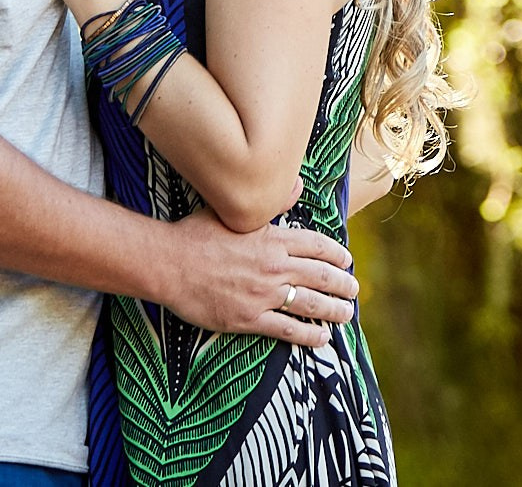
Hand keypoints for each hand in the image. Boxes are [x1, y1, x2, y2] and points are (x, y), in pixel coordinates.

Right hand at [157, 211, 358, 347]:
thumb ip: (271, 202)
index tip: (347, 260)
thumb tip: (298, 184)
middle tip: (355, 290)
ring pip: (310, 303)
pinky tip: (322, 338)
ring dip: (333, 310)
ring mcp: (262, 294)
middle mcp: (273, 266)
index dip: (337, 255)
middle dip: (343, 284)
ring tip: (346, 314)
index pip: (317, 246)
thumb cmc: (196, 235)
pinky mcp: (248, 318)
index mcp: (272, 238)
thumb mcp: (233, 212)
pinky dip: (308, 335)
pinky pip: (287, 329)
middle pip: (321, 276)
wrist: (167, 263)